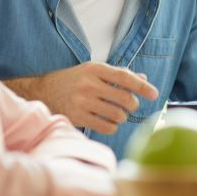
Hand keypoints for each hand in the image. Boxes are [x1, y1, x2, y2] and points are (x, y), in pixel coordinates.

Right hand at [27, 62, 158, 134]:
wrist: (41, 91)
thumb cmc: (73, 80)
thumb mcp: (93, 71)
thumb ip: (118, 74)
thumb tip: (143, 78)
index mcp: (95, 69)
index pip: (125, 77)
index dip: (142, 86)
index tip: (154, 94)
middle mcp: (89, 84)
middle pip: (125, 98)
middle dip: (133, 104)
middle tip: (131, 105)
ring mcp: (82, 102)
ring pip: (118, 114)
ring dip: (122, 117)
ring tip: (117, 114)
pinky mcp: (77, 117)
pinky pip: (106, 127)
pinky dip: (113, 126)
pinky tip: (108, 122)